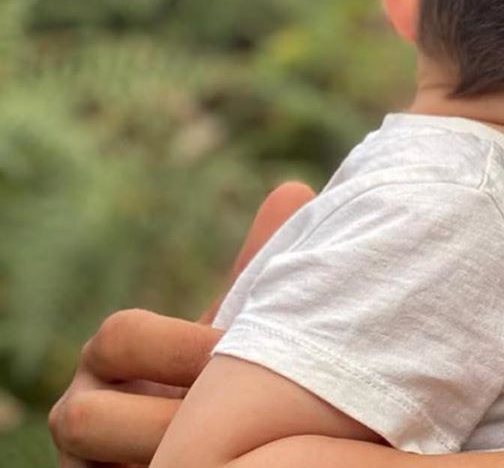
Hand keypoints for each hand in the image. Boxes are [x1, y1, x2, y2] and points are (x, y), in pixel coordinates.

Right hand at [49, 181, 314, 467]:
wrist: (209, 442)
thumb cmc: (222, 375)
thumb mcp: (237, 327)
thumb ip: (257, 268)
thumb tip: (294, 189)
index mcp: (115, 354)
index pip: (120, 336)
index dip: (184, 347)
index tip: (239, 354)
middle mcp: (84, 409)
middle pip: (85, 412)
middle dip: (164, 416)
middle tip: (227, 415)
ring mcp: (82, 462)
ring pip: (88, 459)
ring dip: (158, 457)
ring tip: (223, 453)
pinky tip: (212, 464)